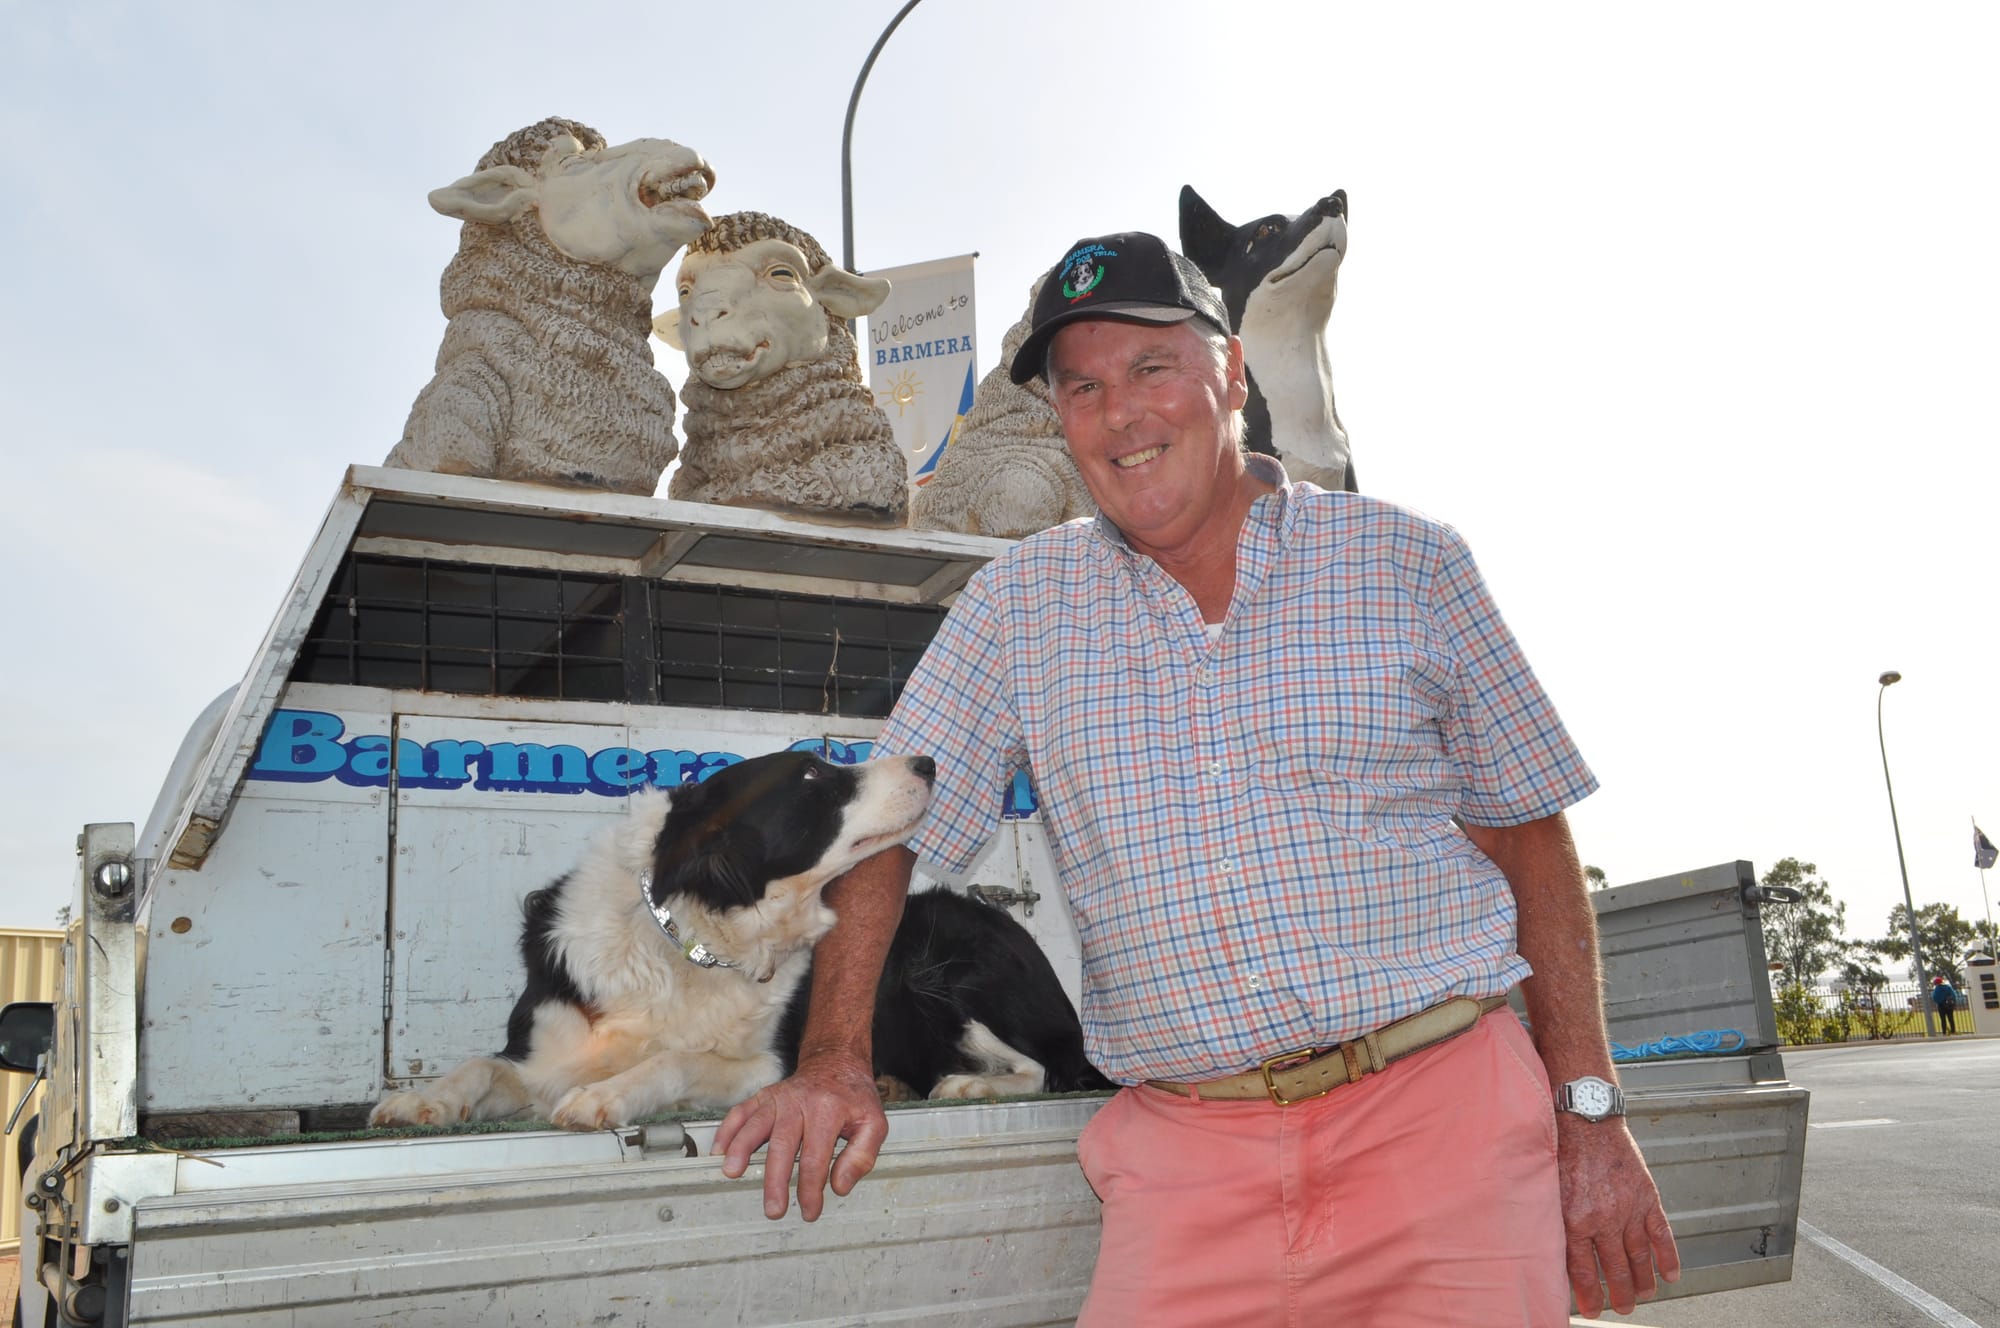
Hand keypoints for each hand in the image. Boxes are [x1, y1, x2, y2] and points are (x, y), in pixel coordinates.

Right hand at [712, 1051, 887, 1220]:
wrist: (836, 1062)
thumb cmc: (853, 1096)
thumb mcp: (874, 1124)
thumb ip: (862, 1156)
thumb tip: (840, 1186)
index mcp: (828, 1111)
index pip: (815, 1157)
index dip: (811, 1189)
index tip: (810, 1211)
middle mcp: (800, 1103)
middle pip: (783, 1145)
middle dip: (776, 1181)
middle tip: (774, 1209)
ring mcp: (778, 1099)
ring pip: (756, 1126)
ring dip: (741, 1149)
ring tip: (732, 1172)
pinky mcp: (764, 1097)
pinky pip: (741, 1112)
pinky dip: (727, 1130)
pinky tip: (719, 1150)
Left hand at [1556, 1115, 1680, 1316]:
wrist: (1586, 1118)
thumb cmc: (1561, 1149)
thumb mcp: (1549, 1190)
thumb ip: (1555, 1221)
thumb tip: (1555, 1254)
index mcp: (1574, 1219)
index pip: (1583, 1271)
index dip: (1589, 1295)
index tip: (1592, 1310)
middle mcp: (1603, 1219)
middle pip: (1615, 1269)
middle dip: (1619, 1295)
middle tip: (1622, 1309)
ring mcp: (1628, 1209)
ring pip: (1639, 1257)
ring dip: (1643, 1282)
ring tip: (1642, 1297)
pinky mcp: (1646, 1196)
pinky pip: (1661, 1234)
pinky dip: (1668, 1256)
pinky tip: (1671, 1275)